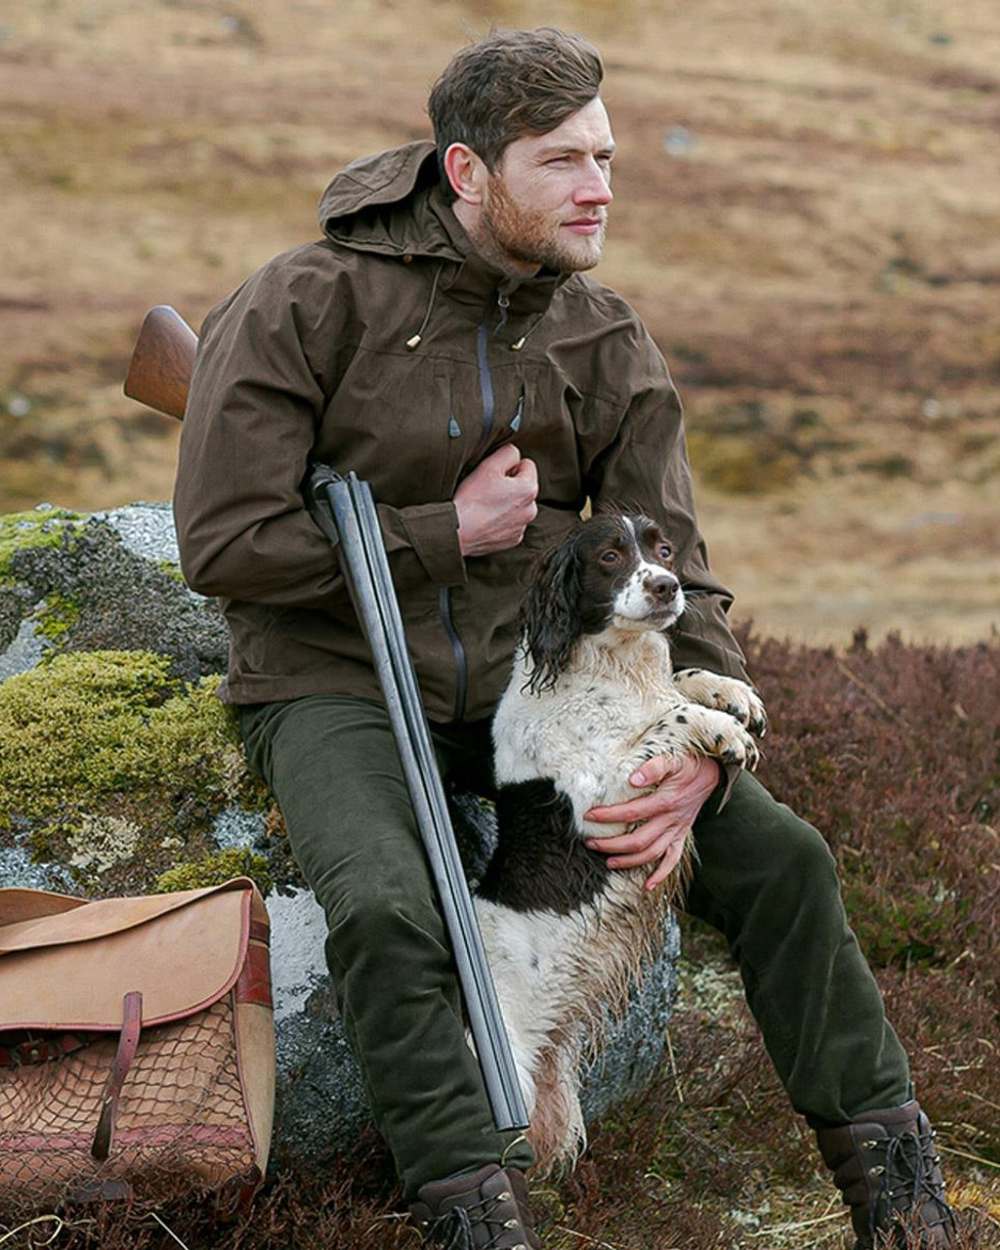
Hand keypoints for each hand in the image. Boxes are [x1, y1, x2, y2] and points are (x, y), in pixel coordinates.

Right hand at [454, 445, 538, 555]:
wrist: (457, 531)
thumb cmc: (472, 499)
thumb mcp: (489, 466)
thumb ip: (508, 453)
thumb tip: (515, 454)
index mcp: (529, 489)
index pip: (527, 464)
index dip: (509, 465)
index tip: (494, 475)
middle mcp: (531, 509)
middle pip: (523, 486)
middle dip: (509, 485)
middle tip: (487, 489)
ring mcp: (522, 526)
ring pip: (517, 505)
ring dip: (505, 503)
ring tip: (485, 505)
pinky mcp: (512, 539)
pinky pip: (510, 523)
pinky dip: (501, 520)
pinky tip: (486, 518)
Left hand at [583, 754, 719, 890]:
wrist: (712, 773)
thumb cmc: (689, 764)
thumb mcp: (673, 759)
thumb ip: (654, 767)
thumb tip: (633, 779)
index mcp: (666, 802)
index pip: (631, 813)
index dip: (608, 816)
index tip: (589, 815)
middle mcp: (671, 820)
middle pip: (638, 841)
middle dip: (612, 845)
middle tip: (591, 843)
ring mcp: (677, 831)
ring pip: (652, 854)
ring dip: (630, 862)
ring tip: (609, 863)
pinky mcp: (681, 835)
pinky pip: (673, 860)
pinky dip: (661, 875)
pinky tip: (648, 886)